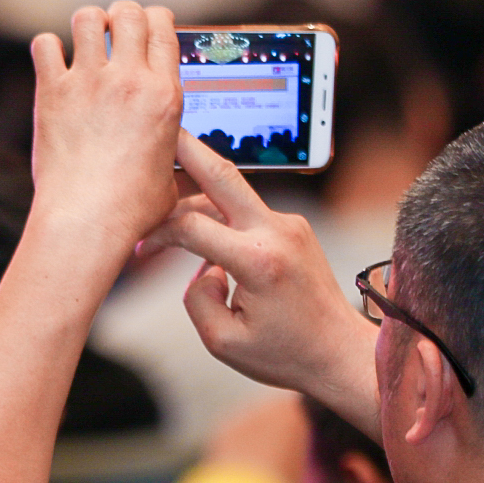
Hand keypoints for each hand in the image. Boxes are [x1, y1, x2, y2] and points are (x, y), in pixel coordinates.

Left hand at [29, 1, 182, 248]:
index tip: (149, 26)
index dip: (156, 19)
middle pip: (128, 13)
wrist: (88, 221)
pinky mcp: (52, 93)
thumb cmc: (132, 211)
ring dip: (87, 25)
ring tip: (85, 43)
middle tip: (115, 32)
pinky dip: (48, 48)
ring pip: (87, 18)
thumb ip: (176, 157)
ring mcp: (88, 83)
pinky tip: (53, 64)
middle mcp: (129, 81)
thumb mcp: (172, 179)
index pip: (163, 28)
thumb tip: (186, 163)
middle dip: (122, 16)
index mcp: (165, 95)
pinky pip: (45, 45)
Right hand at [147, 131, 377, 412]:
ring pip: (231, 193)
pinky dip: (220, 215)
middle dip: (187, 148)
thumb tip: (200, 265)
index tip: (142, 247)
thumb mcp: (223, 342)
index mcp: (258, 261)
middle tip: (158, 128)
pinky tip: (200, 227)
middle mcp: (277, 232)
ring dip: (197, 195)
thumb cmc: (285, 354)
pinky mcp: (294, 226)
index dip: (159, 231)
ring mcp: (290, 224)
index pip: (191, 226)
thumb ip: (196, 297)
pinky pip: (247, 210)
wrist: (340, 352)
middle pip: (222, 174)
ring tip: (165, 210)